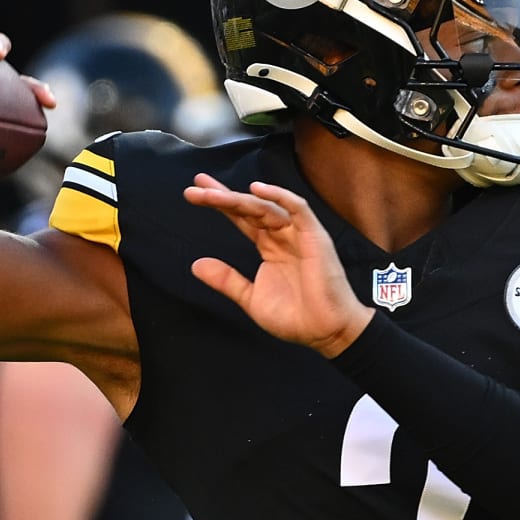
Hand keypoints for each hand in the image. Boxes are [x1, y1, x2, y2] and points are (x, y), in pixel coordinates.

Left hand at [185, 174, 373, 354]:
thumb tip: (196, 265)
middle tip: (196, 187)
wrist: (324, 333)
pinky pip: (298, 209)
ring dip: (238, 198)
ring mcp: (298, 234)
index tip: (194, 193)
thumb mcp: (251, 299)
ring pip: (266, 207)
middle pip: (249, 208)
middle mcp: (282, 236)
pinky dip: (279, 197)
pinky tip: (256, 189)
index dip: (219, 205)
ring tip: (212, 194)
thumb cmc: (295, 318)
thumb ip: (226, 280)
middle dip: (222, 196)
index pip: (241, 219)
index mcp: (269, 247)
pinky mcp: (314, 237)